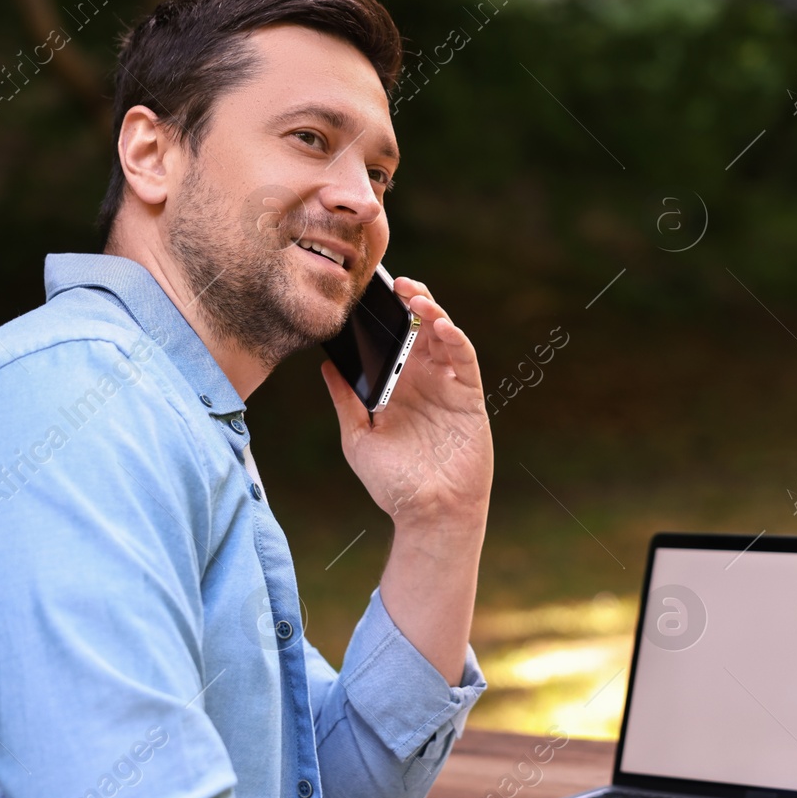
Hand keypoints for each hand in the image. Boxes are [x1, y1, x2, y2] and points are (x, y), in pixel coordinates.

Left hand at [320, 276, 492, 528]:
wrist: (428, 515)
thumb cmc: (394, 484)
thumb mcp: (358, 438)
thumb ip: (345, 401)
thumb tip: (327, 365)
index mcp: (397, 386)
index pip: (393, 339)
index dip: (384, 315)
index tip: (367, 293)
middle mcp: (424, 381)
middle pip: (420, 328)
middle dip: (410, 301)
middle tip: (394, 282)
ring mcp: (448, 387)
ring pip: (443, 336)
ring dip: (432, 312)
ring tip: (414, 296)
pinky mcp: (469, 397)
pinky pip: (464, 360)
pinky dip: (454, 338)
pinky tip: (440, 325)